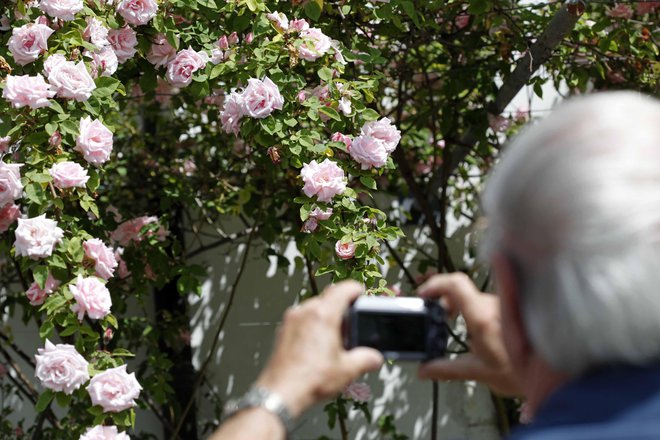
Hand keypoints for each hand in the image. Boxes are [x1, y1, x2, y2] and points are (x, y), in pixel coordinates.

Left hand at [255, 281, 383, 416]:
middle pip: (328, 297)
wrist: (280, 393)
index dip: (356, 290)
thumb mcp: (347, 370)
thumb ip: (366, 359)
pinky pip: (302, 318)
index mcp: (323, 315)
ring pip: (313, 307)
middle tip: (352, 321)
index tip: (362, 293)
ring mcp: (291, 320)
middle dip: (341, 306)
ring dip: (325, 315)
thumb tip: (374, 358)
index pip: (343, 289)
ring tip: (335, 336)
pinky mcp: (283, 330)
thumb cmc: (309, 380)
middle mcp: (305, 312)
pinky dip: (312, 324)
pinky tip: (317, 345)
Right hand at [416, 273, 522, 395]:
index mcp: (482, 317)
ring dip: (457, 305)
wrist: (552, 376)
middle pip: (460, 289)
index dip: (435, 284)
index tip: (424, 294)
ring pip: (472, 296)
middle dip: (443, 299)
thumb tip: (424, 370)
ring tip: (450, 322)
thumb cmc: (519, 373)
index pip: (455, 284)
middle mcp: (493, 305)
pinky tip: (470, 326)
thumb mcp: (478, 372)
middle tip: (436, 315)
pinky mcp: (509, 308)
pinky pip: (484, 302)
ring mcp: (502, 305)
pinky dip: (471, 309)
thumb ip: (447, 369)